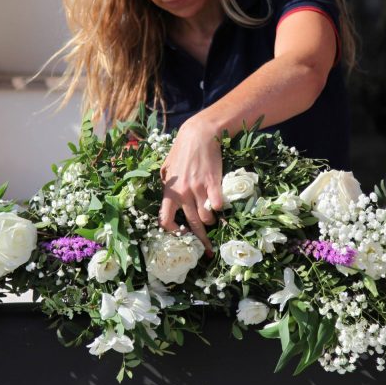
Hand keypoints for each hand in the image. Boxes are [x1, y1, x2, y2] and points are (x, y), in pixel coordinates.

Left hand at [158, 116, 223, 253]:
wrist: (199, 134)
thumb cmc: (182, 149)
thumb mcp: (167, 166)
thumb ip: (165, 182)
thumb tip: (165, 191)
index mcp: (169, 191)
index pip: (165, 220)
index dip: (173, 232)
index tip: (182, 234)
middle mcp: (182, 194)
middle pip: (191, 225)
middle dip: (200, 240)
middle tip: (206, 250)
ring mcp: (198, 189)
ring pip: (206, 218)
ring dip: (210, 222)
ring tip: (213, 220)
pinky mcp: (213, 184)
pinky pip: (217, 206)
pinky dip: (220, 209)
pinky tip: (220, 206)